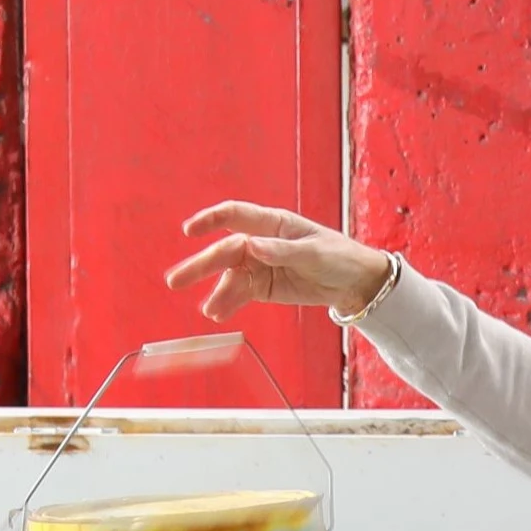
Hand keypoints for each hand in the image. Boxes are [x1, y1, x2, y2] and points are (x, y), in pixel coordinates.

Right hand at [166, 201, 394, 322]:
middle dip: (201, 265)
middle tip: (176, 280)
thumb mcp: (314, 252)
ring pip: (230, 277)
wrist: (355, 282)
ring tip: (210, 311)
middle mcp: (260, 243)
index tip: (190, 231)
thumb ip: (282, 251)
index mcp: (272, 224)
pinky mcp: (264, 288)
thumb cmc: (338, 256)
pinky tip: (218, 313)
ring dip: (217, 292)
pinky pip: (241, 294)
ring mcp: (259, 266)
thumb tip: (251, 246)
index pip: (234, 216)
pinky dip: (229, 303)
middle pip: (224, 251)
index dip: (210, 220)